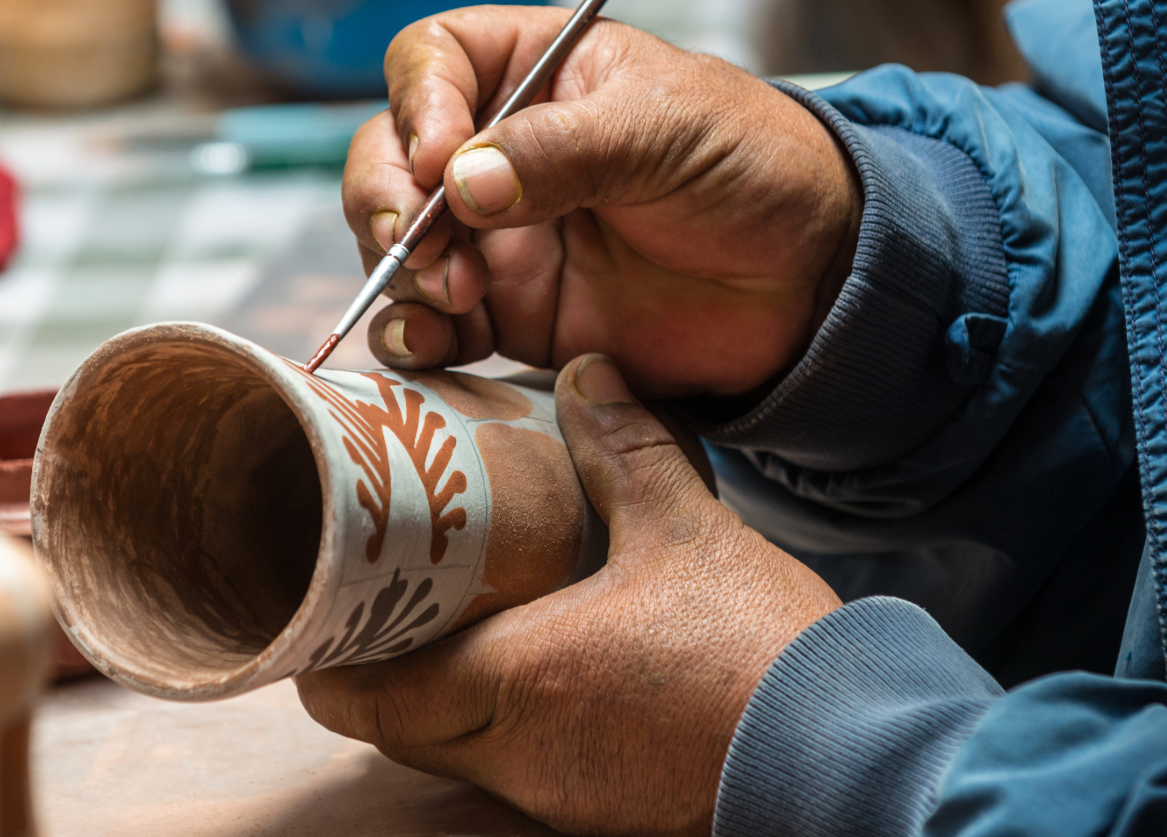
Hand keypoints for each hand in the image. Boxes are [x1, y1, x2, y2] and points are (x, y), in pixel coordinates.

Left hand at [294, 354, 841, 835]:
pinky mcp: (596, 807)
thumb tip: (585, 372)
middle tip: (380, 605)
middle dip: (376, 674)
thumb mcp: (683, 528)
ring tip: (446, 627)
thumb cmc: (757, 647)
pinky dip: (495, 726)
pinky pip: (510, 770)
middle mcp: (515, 751)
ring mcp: (554, 791)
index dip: (327, 664)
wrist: (847, 748)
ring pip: (450, 754)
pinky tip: (531, 672)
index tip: (319, 614)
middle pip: (395, 732)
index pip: (365, 700)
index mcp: (514, 681)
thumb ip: (622, 449)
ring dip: (435, 702)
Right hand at [345, 6, 860, 398]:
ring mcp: (499, 238)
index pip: (433, 61)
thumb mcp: (665, 129)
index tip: (440, 157)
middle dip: (385, 199)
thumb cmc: (752, 167)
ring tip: (455, 293)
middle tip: (419, 240)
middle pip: (390, 159)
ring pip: (398, 246)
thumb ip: (563, 151)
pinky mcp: (513, 314)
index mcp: (535, 74)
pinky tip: (430, 344)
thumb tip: (459, 181)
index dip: (417, 105)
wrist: (809, 281)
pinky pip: (435, 328)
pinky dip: (414, 339)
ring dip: (401, 273)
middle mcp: (500, 153)